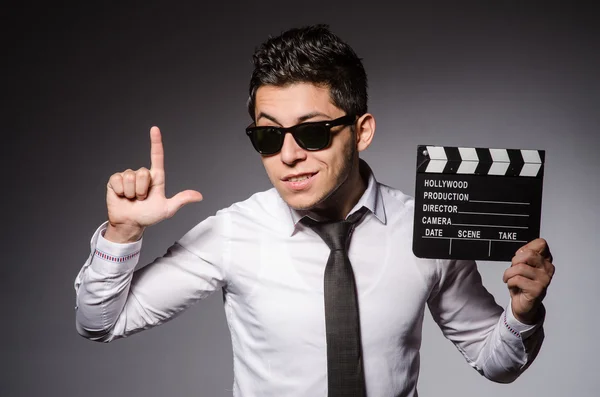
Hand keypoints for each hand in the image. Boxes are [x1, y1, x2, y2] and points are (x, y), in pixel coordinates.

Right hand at [105, 126, 202, 242]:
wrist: (130, 224)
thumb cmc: (149, 215)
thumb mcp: (167, 209)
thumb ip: (181, 200)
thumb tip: (199, 196)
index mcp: (156, 178)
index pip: (157, 156)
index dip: (156, 142)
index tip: (154, 129)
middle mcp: (142, 174)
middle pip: (143, 173)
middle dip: (142, 190)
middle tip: (141, 199)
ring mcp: (128, 176)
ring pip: (130, 178)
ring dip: (131, 192)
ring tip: (132, 199)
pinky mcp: (115, 180)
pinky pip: (117, 180)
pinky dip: (120, 192)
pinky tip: (122, 196)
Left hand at [502, 238, 554, 323]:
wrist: (523, 303)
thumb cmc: (522, 283)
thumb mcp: (522, 265)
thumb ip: (524, 255)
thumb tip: (521, 252)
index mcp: (546, 260)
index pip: (541, 243)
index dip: (525, 248)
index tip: (520, 258)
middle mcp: (548, 269)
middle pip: (529, 254)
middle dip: (515, 261)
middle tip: (512, 269)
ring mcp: (544, 279)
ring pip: (520, 268)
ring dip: (509, 274)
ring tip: (509, 279)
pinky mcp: (538, 290)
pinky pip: (517, 280)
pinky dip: (510, 282)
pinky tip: (513, 286)